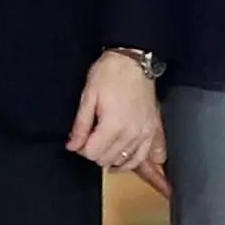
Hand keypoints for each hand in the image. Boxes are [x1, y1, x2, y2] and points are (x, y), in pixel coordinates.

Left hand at [68, 49, 162, 177]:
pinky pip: (141, 157)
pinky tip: (120, 157)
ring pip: (123, 161)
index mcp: (113, 125)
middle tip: (89, 139)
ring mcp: (144, 134)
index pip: (92, 154)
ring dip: (110, 157)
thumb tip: (73, 146)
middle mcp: (131, 134)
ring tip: (103, 145)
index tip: (79, 139)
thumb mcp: (88, 96)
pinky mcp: (151, 131)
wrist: (133, 62)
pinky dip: (129, 161)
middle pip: (107, 159)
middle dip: (94, 152)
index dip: (81, 148)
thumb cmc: (110, 74)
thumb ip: (80, 125)